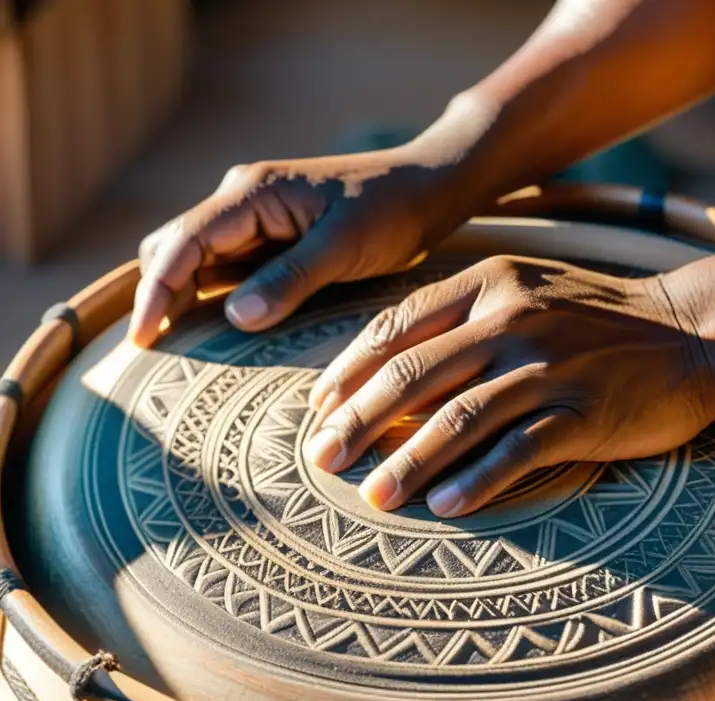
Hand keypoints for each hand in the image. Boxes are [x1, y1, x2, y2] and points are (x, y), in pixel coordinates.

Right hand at [128, 146, 464, 346]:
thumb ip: (290, 278)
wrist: (427, 191)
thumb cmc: (392, 212)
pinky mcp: (272, 238)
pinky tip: (216, 331)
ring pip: (196, 260)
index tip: (143, 339)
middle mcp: (242, 200)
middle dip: (159, 295)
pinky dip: (213, 298)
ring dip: (182, 298)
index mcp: (252, 192)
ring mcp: (255, 219)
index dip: (156, 292)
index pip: (181, 243)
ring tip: (175, 350)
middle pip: (174, 248)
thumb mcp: (345, 246)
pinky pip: (228, 269)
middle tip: (156, 352)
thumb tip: (234, 317)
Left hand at [303, 255, 714, 518]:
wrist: (691, 334)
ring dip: (409, 462)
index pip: (397, 327)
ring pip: (460, 418)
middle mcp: (513, 320)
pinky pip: (519, 450)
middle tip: (321, 459)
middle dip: (358, 421)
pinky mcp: (585, 412)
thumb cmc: (592, 319)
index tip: (317, 410)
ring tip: (373, 496)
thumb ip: (459, 321)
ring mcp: (550, 367)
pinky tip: (444, 508)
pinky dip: (477, 481)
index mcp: (488, 285)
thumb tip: (386, 378)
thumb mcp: (524, 293)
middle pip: (416, 375)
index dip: (348, 371)